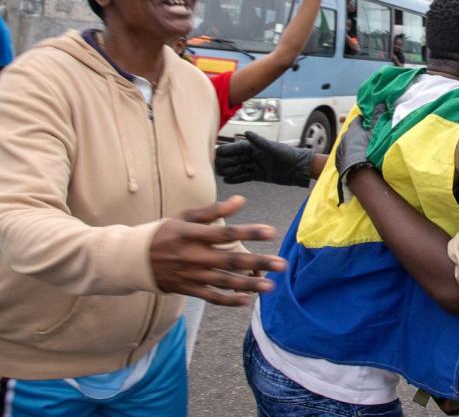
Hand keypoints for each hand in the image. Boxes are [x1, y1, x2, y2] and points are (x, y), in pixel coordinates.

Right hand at [150, 196, 285, 305]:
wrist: (134, 259)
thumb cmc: (166, 233)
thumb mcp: (186, 217)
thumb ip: (214, 210)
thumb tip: (241, 200)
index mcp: (193, 235)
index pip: (225, 233)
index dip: (249, 232)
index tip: (271, 232)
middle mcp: (193, 256)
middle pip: (230, 260)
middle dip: (258, 263)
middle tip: (282, 264)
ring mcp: (191, 275)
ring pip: (224, 282)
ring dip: (249, 285)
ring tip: (271, 286)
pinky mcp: (188, 289)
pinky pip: (211, 297)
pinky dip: (229, 301)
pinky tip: (247, 300)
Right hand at [215, 131, 314, 186]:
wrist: (299, 169)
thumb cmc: (289, 155)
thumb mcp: (274, 149)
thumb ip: (260, 142)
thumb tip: (246, 133)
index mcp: (255, 146)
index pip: (236, 148)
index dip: (226, 151)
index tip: (215, 154)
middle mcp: (253, 155)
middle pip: (234, 159)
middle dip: (225, 162)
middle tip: (216, 167)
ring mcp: (255, 165)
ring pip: (237, 168)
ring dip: (229, 170)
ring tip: (219, 174)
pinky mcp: (259, 175)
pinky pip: (244, 176)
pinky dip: (236, 178)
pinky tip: (227, 180)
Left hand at [335, 115, 373, 201]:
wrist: (359, 173)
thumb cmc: (369, 151)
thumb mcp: (376, 133)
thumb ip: (377, 118)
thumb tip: (380, 105)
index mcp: (354, 130)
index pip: (358, 120)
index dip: (364, 120)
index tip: (369, 121)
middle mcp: (345, 137)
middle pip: (352, 131)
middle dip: (358, 132)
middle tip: (367, 135)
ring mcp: (340, 149)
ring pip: (347, 142)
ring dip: (353, 143)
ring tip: (362, 148)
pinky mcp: (338, 160)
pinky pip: (345, 153)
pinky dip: (350, 153)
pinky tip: (356, 157)